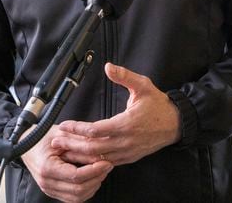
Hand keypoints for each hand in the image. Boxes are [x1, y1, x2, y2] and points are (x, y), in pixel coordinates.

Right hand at [21, 125, 112, 201]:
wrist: (26, 144)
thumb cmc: (41, 137)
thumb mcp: (61, 134)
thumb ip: (80, 144)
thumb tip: (99, 154)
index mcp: (47, 167)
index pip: (76, 176)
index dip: (94, 171)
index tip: (105, 162)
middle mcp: (46, 182)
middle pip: (78, 190)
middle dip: (97, 178)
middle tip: (107, 166)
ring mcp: (49, 189)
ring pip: (77, 197)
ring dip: (93, 186)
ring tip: (101, 172)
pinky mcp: (53, 191)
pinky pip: (73, 198)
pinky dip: (86, 191)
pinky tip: (92, 179)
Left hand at [55, 63, 179, 165]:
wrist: (176, 124)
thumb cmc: (158, 105)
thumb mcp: (143, 86)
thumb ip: (125, 76)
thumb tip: (109, 67)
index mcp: (127, 124)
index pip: (96, 130)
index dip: (78, 129)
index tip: (65, 125)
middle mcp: (125, 141)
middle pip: (93, 147)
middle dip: (72, 144)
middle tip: (56, 140)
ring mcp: (127, 152)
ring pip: (98, 158)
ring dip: (79, 155)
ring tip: (63, 150)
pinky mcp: (128, 158)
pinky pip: (107, 163)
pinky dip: (91, 162)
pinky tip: (80, 158)